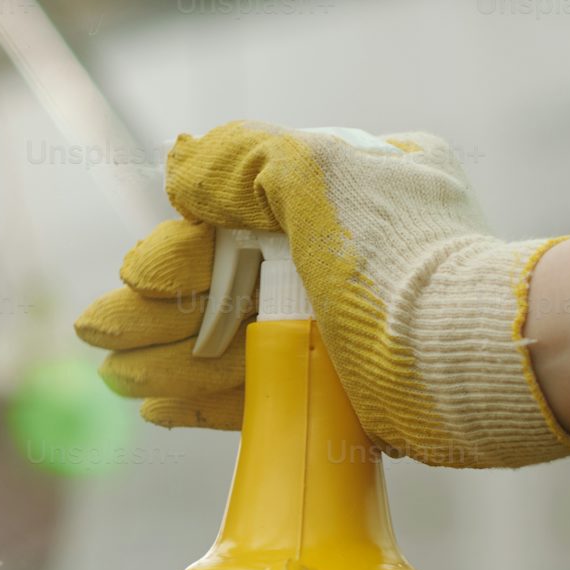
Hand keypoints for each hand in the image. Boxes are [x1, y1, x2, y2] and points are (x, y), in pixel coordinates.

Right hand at [74, 121, 569, 466]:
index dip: (180, 248)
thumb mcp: (315, 168)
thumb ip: (239, 159)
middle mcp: (349, 254)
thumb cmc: (399, 255)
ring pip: (236, 341)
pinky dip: (207, 399)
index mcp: (352, 187)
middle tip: (99, 334)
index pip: (242, 215)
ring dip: (169, 358)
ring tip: (116, 377)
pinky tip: (157, 410)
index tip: (137, 275)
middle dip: (158, 310)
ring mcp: (348, 326)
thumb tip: (175, 165)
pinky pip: (263, 392)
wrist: (470, 357)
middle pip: (229, 283)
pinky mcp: (347, 393)